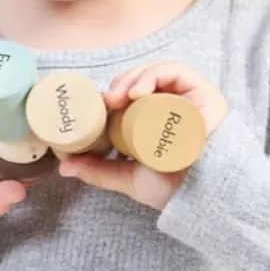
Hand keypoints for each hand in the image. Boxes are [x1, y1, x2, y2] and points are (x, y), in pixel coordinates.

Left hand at [57, 62, 227, 210]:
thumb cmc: (172, 188)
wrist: (200, 198)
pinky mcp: (204, 93)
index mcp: (160, 119)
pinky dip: (155, 75)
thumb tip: (65, 166)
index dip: (115, 93)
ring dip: (134, 78)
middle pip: (144, 81)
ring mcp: (190, 97)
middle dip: (121, 84)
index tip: (99, 104)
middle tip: (107, 100)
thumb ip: (100, 171)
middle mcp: (176, 104)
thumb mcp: (129, 177)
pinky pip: (177, 72)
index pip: (135, 95)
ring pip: (158, 73)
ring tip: (121, 96)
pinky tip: (139, 91)